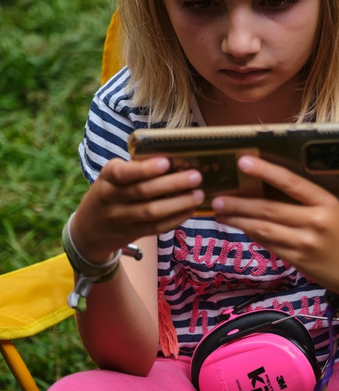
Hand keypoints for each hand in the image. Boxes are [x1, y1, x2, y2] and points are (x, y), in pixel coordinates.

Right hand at [72, 157, 203, 262]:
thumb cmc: (109, 193)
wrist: (88, 230)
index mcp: (107, 178)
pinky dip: (176, 218)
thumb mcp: (111, 177)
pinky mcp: (132, 233)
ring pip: (152, 212)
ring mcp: (121, 219)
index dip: (144, 169)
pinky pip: (157, 228)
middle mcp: (111, 199)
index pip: (122, 173)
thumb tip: (176, 157)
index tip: (166, 162)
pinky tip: (190, 209)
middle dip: (172, 183)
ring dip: (179, 203)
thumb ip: (135, 169)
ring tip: (199, 194)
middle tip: (196, 176)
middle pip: (143, 192)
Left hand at [211, 155, 338, 296]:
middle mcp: (316, 221)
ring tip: (220, 213)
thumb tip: (265, 188)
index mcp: (326, 202)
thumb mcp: (333, 210)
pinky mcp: (298, 260)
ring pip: (263, 228)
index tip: (243, 161)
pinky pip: (268, 244)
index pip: (291, 182)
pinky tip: (240, 227)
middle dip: (239, 203)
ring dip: (238, 220)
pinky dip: (251, 234)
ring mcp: (305, 243)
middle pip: (269, 208)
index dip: (265, 170)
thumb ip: (304, 201)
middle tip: (217, 197)